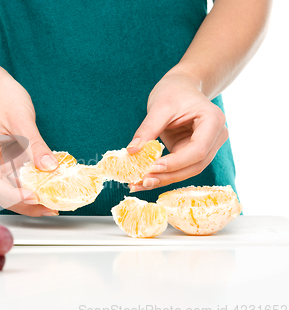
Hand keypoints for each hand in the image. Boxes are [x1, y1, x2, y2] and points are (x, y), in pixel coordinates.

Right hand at [0, 67, 59, 216]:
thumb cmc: (2, 97)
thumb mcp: (20, 118)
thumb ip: (34, 144)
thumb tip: (49, 167)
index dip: (11, 194)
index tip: (32, 195)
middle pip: (3, 193)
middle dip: (25, 204)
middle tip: (49, 207)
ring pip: (12, 190)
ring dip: (31, 200)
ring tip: (52, 204)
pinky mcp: (10, 162)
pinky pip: (21, 179)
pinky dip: (34, 186)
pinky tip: (49, 189)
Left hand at [127, 70, 228, 191]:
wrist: (182, 87)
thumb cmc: (174, 91)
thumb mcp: (159, 106)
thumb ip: (148, 129)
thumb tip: (132, 151)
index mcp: (213, 121)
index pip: (198, 150)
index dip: (176, 162)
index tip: (152, 167)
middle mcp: (216, 138)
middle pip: (195, 165)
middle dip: (168, 176)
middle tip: (141, 181)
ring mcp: (207, 148)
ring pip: (187, 171)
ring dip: (163, 180)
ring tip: (138, 184)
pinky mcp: (193, 154)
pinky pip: (179, 168)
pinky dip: (161, 175)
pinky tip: (143, 180)